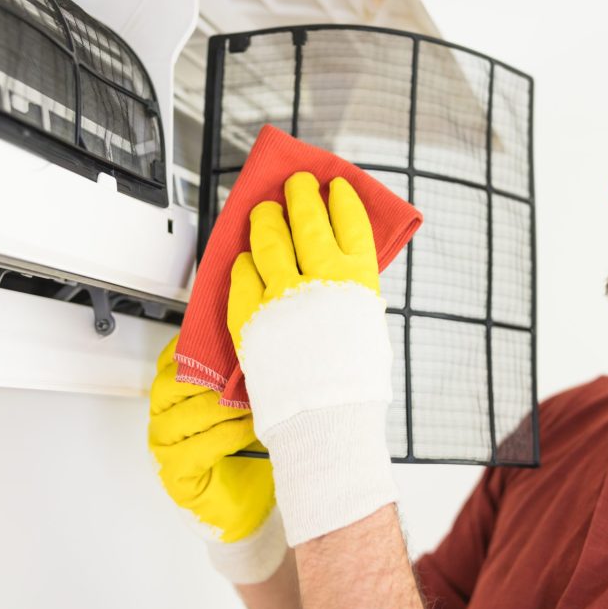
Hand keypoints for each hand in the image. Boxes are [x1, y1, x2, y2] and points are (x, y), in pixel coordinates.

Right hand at [147, 334, 285, 582]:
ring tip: (254, 401)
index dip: (201, 346)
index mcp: (174, 392)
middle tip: (246, 370)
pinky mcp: (175, 474)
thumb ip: (241, 375)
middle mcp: (163, 416)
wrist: (252, 504)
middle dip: (213, 373)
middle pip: (175, 381)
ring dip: (224, 404)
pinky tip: (250, 429)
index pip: (172, 357)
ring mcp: (164, 446)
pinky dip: (227, 434)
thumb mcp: (247, 402)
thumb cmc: (249, 451)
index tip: (231, 338)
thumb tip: (258, 343)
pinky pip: (198, 447)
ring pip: (185, 412)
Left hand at [226, 171, 396, 546]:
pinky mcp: (251, 315)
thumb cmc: (353, 384)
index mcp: (357, 279)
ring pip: (267, 239)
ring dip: (265, 220)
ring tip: (264, 212)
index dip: (339, 199)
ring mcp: (281, 295)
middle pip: (305, 219)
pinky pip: (241, 275)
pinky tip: (246, 259)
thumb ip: (351, 289)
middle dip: (299, 195)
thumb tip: (338, 264)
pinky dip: (243, 263)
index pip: (349, 220)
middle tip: (296, 185)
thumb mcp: (366, 324)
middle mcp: (320, 279)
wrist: (325, 424)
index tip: (334, 188)